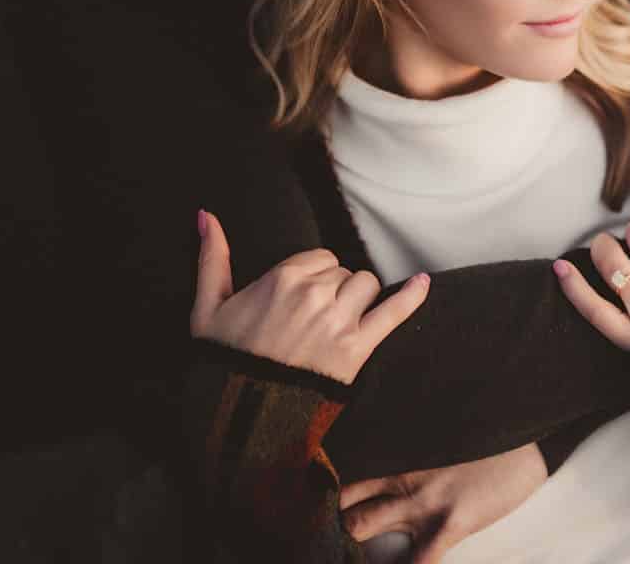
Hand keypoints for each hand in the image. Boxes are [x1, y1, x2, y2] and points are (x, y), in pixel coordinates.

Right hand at [190, 210, 428, 383]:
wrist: (242, 416)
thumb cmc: (223, 361)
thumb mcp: (207, 307)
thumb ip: (212, 257)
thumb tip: (207, 214)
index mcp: (282, 278)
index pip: (320, 258)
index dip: (313, 277)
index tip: (299, 299)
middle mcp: (314, 294)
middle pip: (343, 273)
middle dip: (333, 290)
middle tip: (311, 320)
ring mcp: (338, 322)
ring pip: (366, 287)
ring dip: (357, 300)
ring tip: (336, 324)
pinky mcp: (356, 349)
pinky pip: (393, 314)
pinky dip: (411, 297)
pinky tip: (422, 282)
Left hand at [339, 443, 547, 562]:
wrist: (529, 441)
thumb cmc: (488, 438)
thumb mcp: (441, 437)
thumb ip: (412, 449)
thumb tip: (392, 462)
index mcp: (399, 454)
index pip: (347, 472)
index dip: (326, 491)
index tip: (320, 506)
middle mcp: (401, 477)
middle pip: (341, 499)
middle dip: (331, 520)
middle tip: (332, 536)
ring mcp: (422, 502)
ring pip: (359, 526)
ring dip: (352, 544)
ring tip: (353, 554)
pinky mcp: (449, 524)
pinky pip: (418, 562)